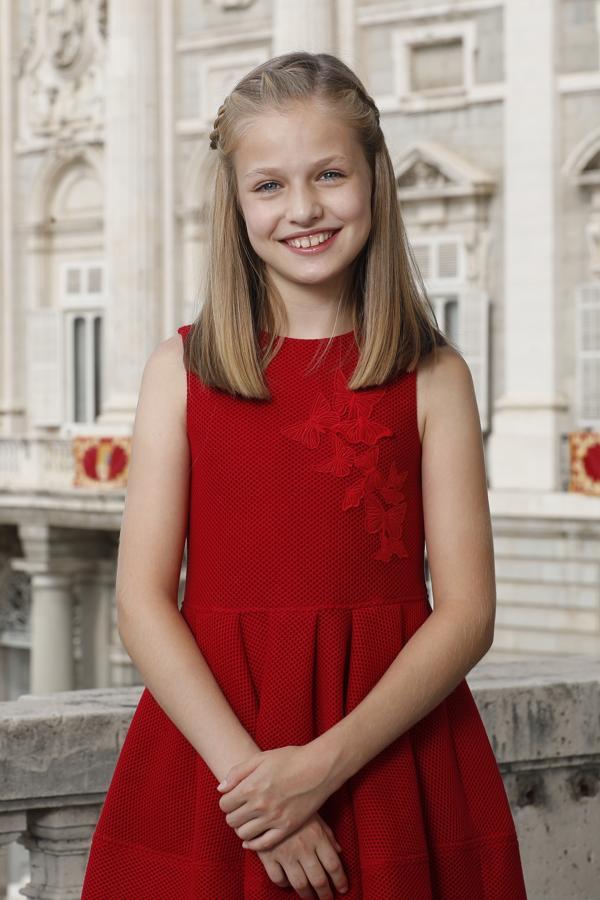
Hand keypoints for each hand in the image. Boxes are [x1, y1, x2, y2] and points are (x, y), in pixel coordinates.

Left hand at [217, 744, 335, 850]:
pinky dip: (254, 844)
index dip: (226, 801)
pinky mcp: (286, 828)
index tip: (233, 799)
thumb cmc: (290, 759)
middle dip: (233, 815)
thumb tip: (221, 788)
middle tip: (240, 810)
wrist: (319, 767)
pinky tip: (253, 838)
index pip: (224, 804)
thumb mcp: (261, 758)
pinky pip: (263, 844)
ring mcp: (273, 818)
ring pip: (244, 835)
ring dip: (242, 829)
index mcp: (251, 786)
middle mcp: (260, 805)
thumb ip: (237, 772)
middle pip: (232, 821)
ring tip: (248, 821)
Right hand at [254, 812, 348, 898]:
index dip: (340, 881)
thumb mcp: (315, 814)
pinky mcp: (268, 855)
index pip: (334, 865)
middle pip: (319, 879)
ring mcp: (285, 853)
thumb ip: (327, 834)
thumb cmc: (294, 804)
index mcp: (317, 836)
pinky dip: (283, 884)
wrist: (267, 796)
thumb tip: (338, 851)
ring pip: (299, 883)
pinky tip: (287, 882)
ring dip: (307, 895)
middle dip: (325, 894)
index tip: (343, 889)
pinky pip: (278, 878)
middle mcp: (303, 848)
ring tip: (310, 898)